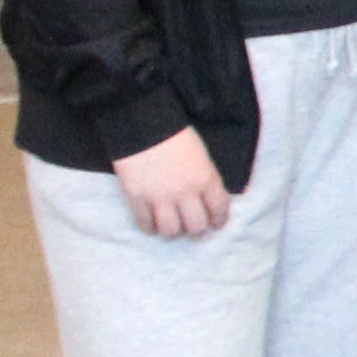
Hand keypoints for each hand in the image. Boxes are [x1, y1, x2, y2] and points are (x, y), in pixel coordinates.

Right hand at [110, 128, 230, 239]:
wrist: (142, 124)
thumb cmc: (175, 134)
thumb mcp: (202, 155)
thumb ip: (206, 178)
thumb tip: (207, 199)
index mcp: (206, 179)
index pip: (219, 209)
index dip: (219, 220)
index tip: (216, 225)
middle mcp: (186, 193)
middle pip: (196, 226)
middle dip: (196, 231)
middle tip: (192, 229)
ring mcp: (160, 197)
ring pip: (170, 230)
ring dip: (173, 232)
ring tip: (171, 228)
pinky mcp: (136, 198)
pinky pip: (144, 223)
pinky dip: (149, 228)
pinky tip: (151, 225)